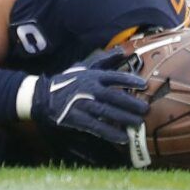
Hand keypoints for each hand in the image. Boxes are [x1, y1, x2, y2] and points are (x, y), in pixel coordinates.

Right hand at [26, 64, 148, 145]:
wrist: (43, 96)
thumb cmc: (68, 80)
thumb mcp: (84, 67)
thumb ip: (104, 60)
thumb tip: (122, 51)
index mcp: (92, 76)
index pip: (114, 77)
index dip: (129, 80)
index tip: (144, 85)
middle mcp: (89, 88)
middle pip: (114, 96)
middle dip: (131, 103)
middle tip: (146, 109)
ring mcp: (83, 103)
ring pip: (107, 112)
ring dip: (124, 118)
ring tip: (138, 123)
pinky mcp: (77, 118)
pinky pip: (96, 126)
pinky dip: (110, 132)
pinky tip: (122, 138)